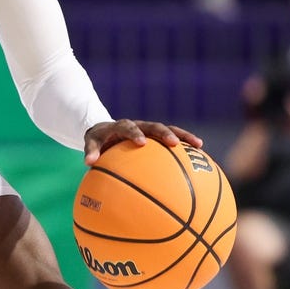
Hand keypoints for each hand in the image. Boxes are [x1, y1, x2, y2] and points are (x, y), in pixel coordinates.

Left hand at [83, 119, 202, 165]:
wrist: (107, 131)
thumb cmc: (99, 140)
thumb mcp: (92, 143)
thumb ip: (91, 151)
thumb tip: (88, 163)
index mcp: (121, 126)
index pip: (127, 126)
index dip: (134, 133)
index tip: (141, 142)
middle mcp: (138, 125)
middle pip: (153, 125)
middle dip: (164, 133)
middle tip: (174, 143)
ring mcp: (150, 129)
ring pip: (168, 129)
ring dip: (183, 136)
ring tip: (198, 145)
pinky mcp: (158, 135)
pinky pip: (174, 138)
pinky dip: (185, 144)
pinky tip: (201, 154)